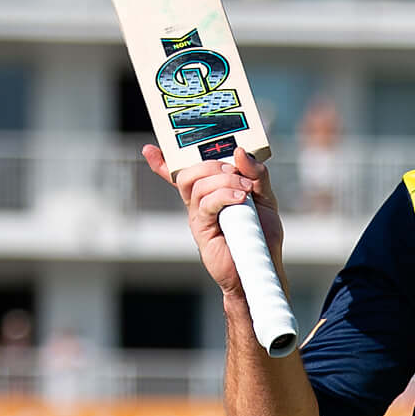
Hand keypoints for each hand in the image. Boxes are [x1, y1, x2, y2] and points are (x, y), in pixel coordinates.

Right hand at [147, 143, 285, 311]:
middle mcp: (200, 203)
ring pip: (198, 185)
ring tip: (246, 191)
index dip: (164, 163)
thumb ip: (256, 174)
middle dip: (212, 164)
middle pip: (189, 173)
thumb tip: (240, 152)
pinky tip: (240, 199)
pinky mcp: (202, 230)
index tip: (149, 149)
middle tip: (237, 173)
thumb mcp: (265, 197)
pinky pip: (206, 205)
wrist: (262, 266)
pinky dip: (224, 196)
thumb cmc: (262, 234)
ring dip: (225, 180)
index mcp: (211, 193)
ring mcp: (199, 216)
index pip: (183, 175)